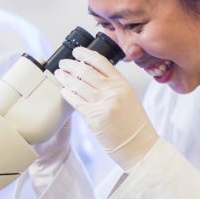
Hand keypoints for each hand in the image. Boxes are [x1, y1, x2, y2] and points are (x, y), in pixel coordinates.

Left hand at [54, 47, 157, 170]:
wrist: (140, 146)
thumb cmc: (134, 125)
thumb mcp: (128, 98)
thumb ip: (113, 86)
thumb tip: (93, 76)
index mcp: (122, 84)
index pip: (101, 62)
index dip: (86, 54)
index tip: (77, 52)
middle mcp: (113, 91)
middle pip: (86, 71)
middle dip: (71, 64)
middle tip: (63, 62)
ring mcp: (103, 104)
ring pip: (78, 85)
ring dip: (65, 77)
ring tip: (59, 74)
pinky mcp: (94, 117)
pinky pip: (76, 101)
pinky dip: (67, 94)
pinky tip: (63, 91)